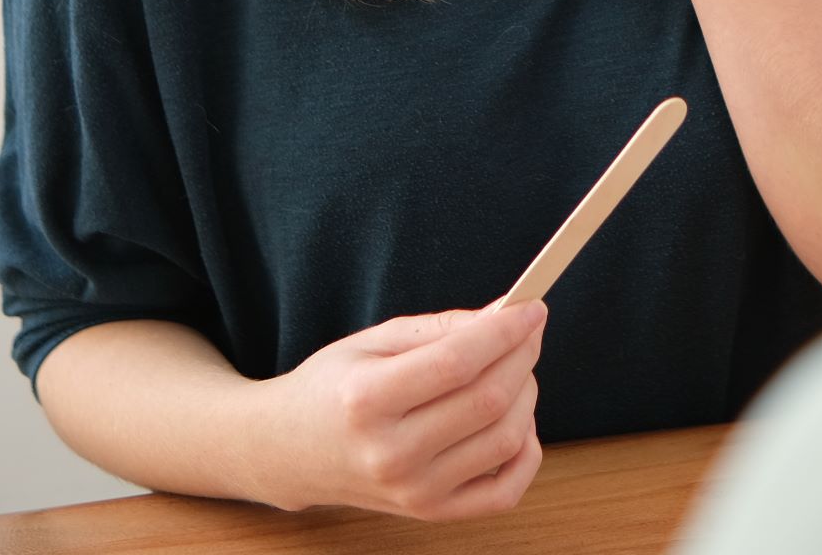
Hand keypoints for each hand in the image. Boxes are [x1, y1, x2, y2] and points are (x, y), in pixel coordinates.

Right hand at [257, 302, 546, 519]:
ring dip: (526, 395)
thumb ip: (441, 328)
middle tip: (527, 332)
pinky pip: (505, 490)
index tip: (531, 308)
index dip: (504, 332)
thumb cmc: (334, 388)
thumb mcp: (373, 341)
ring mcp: (413, 491)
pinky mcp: (431, 513)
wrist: (290, 452)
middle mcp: (390, 453)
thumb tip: (505, 315)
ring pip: (506, 439)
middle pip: (488, 400)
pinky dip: (527, 452)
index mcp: (367, 400)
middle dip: (522, 356)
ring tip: (513, 371)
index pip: (457, 363)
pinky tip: (515, 422)